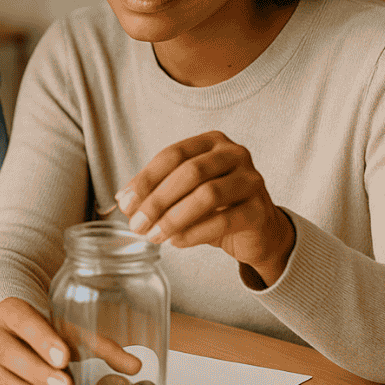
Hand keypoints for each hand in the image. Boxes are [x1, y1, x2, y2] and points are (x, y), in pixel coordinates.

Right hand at [0, 297, 141, 384]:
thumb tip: (134, 365)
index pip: (21, 319)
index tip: (64, 356)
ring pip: (3, 381)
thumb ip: (99, 344)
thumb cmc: (45, 329)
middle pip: (9, 353)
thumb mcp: (69, 328)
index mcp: (10, 311)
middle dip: (38, 372)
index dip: (40, 338)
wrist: (15, 334)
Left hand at [116, 130, 294, 285]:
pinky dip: (194, 233)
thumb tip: (125, 202)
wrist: (258, 231)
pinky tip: (176, 242)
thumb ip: (157, 191)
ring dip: (174, 218)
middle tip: (137, 224)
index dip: (146, 178)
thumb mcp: (185, 193)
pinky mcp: (259, 210)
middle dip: (158, 200)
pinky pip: (223, 221)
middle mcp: (234, 154)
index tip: (126, 203)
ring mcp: (251, 180)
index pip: (173, 154)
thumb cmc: (217, 207)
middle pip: (190, 172)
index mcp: (212, 142)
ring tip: (154, 236)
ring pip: (207, 195)